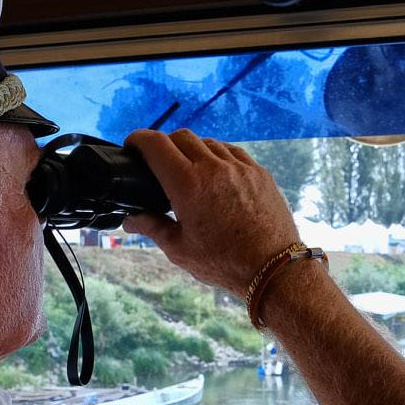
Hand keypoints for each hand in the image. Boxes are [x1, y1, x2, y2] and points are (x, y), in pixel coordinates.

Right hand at [120, 129, 302, 294]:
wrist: (273, 268)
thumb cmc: (225, 262)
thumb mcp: (180, 249)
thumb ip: (152, 227)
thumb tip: (130, 219)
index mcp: (188, 185)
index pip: (156, 144)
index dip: (138, 139)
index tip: (133, 146)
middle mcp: (213, 168)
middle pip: (181, 137)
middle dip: (164, 145)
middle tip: (158, 162)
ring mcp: (239, 167)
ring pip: (208, 142)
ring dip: (192, 150)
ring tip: (188, 170)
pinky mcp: (259, 172)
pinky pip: (232, 152)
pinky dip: (217, 156)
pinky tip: (216, 173)